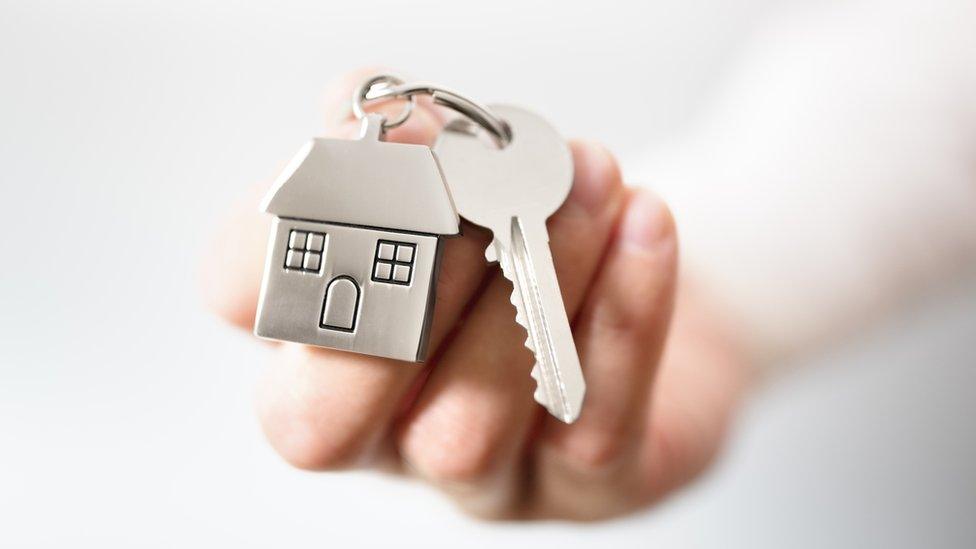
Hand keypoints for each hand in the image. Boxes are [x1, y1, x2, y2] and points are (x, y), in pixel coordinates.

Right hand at [202, 69, 750, 519]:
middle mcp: (383, 428)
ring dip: (524, 290)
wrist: (643, 276)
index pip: (246, 304)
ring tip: (583, 181)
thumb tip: (362, 101)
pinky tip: (642, 223)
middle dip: (383, 296)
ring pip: (464, 432)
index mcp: (324, 341)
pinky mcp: (585, 492)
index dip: (279, 229)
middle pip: (317, 424)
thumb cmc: (530, 229)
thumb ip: (401, 148)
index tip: (366, 137)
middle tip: (461, 197)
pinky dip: (621, 315)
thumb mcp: (461, 175)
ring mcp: (483, 477)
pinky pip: (592, 427)